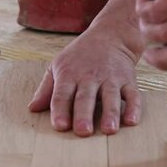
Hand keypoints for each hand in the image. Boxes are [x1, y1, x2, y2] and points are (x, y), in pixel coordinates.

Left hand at [28, 24, 142, 136]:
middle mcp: (90, 76)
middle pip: (85, 97)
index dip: (60, 110)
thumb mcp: (58, 66)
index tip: (60, 125)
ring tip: (109, 130)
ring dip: (110, 113)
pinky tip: (131, 121)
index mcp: (69, 75)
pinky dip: (133, 108)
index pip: (62, 94)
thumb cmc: (80, 56)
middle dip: (84, 114)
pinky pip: (132, 95)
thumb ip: (46, 89)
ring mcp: (111, 78)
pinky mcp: (128, 80)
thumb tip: (32, 109)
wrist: (110, 35)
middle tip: (83, 131)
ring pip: (110, 96)